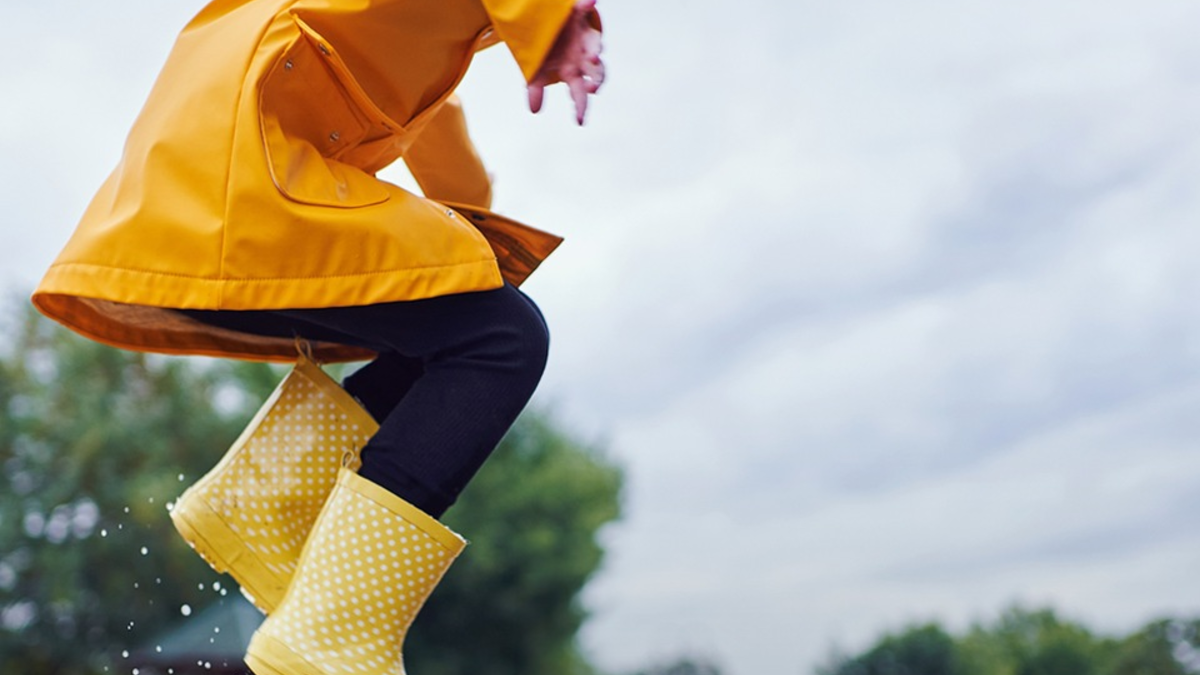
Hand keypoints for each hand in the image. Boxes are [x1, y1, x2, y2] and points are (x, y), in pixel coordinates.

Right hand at [527, 0, 604, 124]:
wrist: (543, 25)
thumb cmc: (546, 51)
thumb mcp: (537, 71)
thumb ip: (536, 89)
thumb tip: (534, 111)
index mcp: (573, 71)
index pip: (581, 92)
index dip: (581, 107)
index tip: (579, 121)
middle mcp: (583, 55)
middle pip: (597, 71)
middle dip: (597, 79)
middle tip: (592, 89)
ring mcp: (583, 34)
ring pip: (595, 43)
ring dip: (596, 49)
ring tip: (592, 57)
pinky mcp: (580, 13)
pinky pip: (587, 7)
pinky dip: (589, 4)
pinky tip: (591, 2)